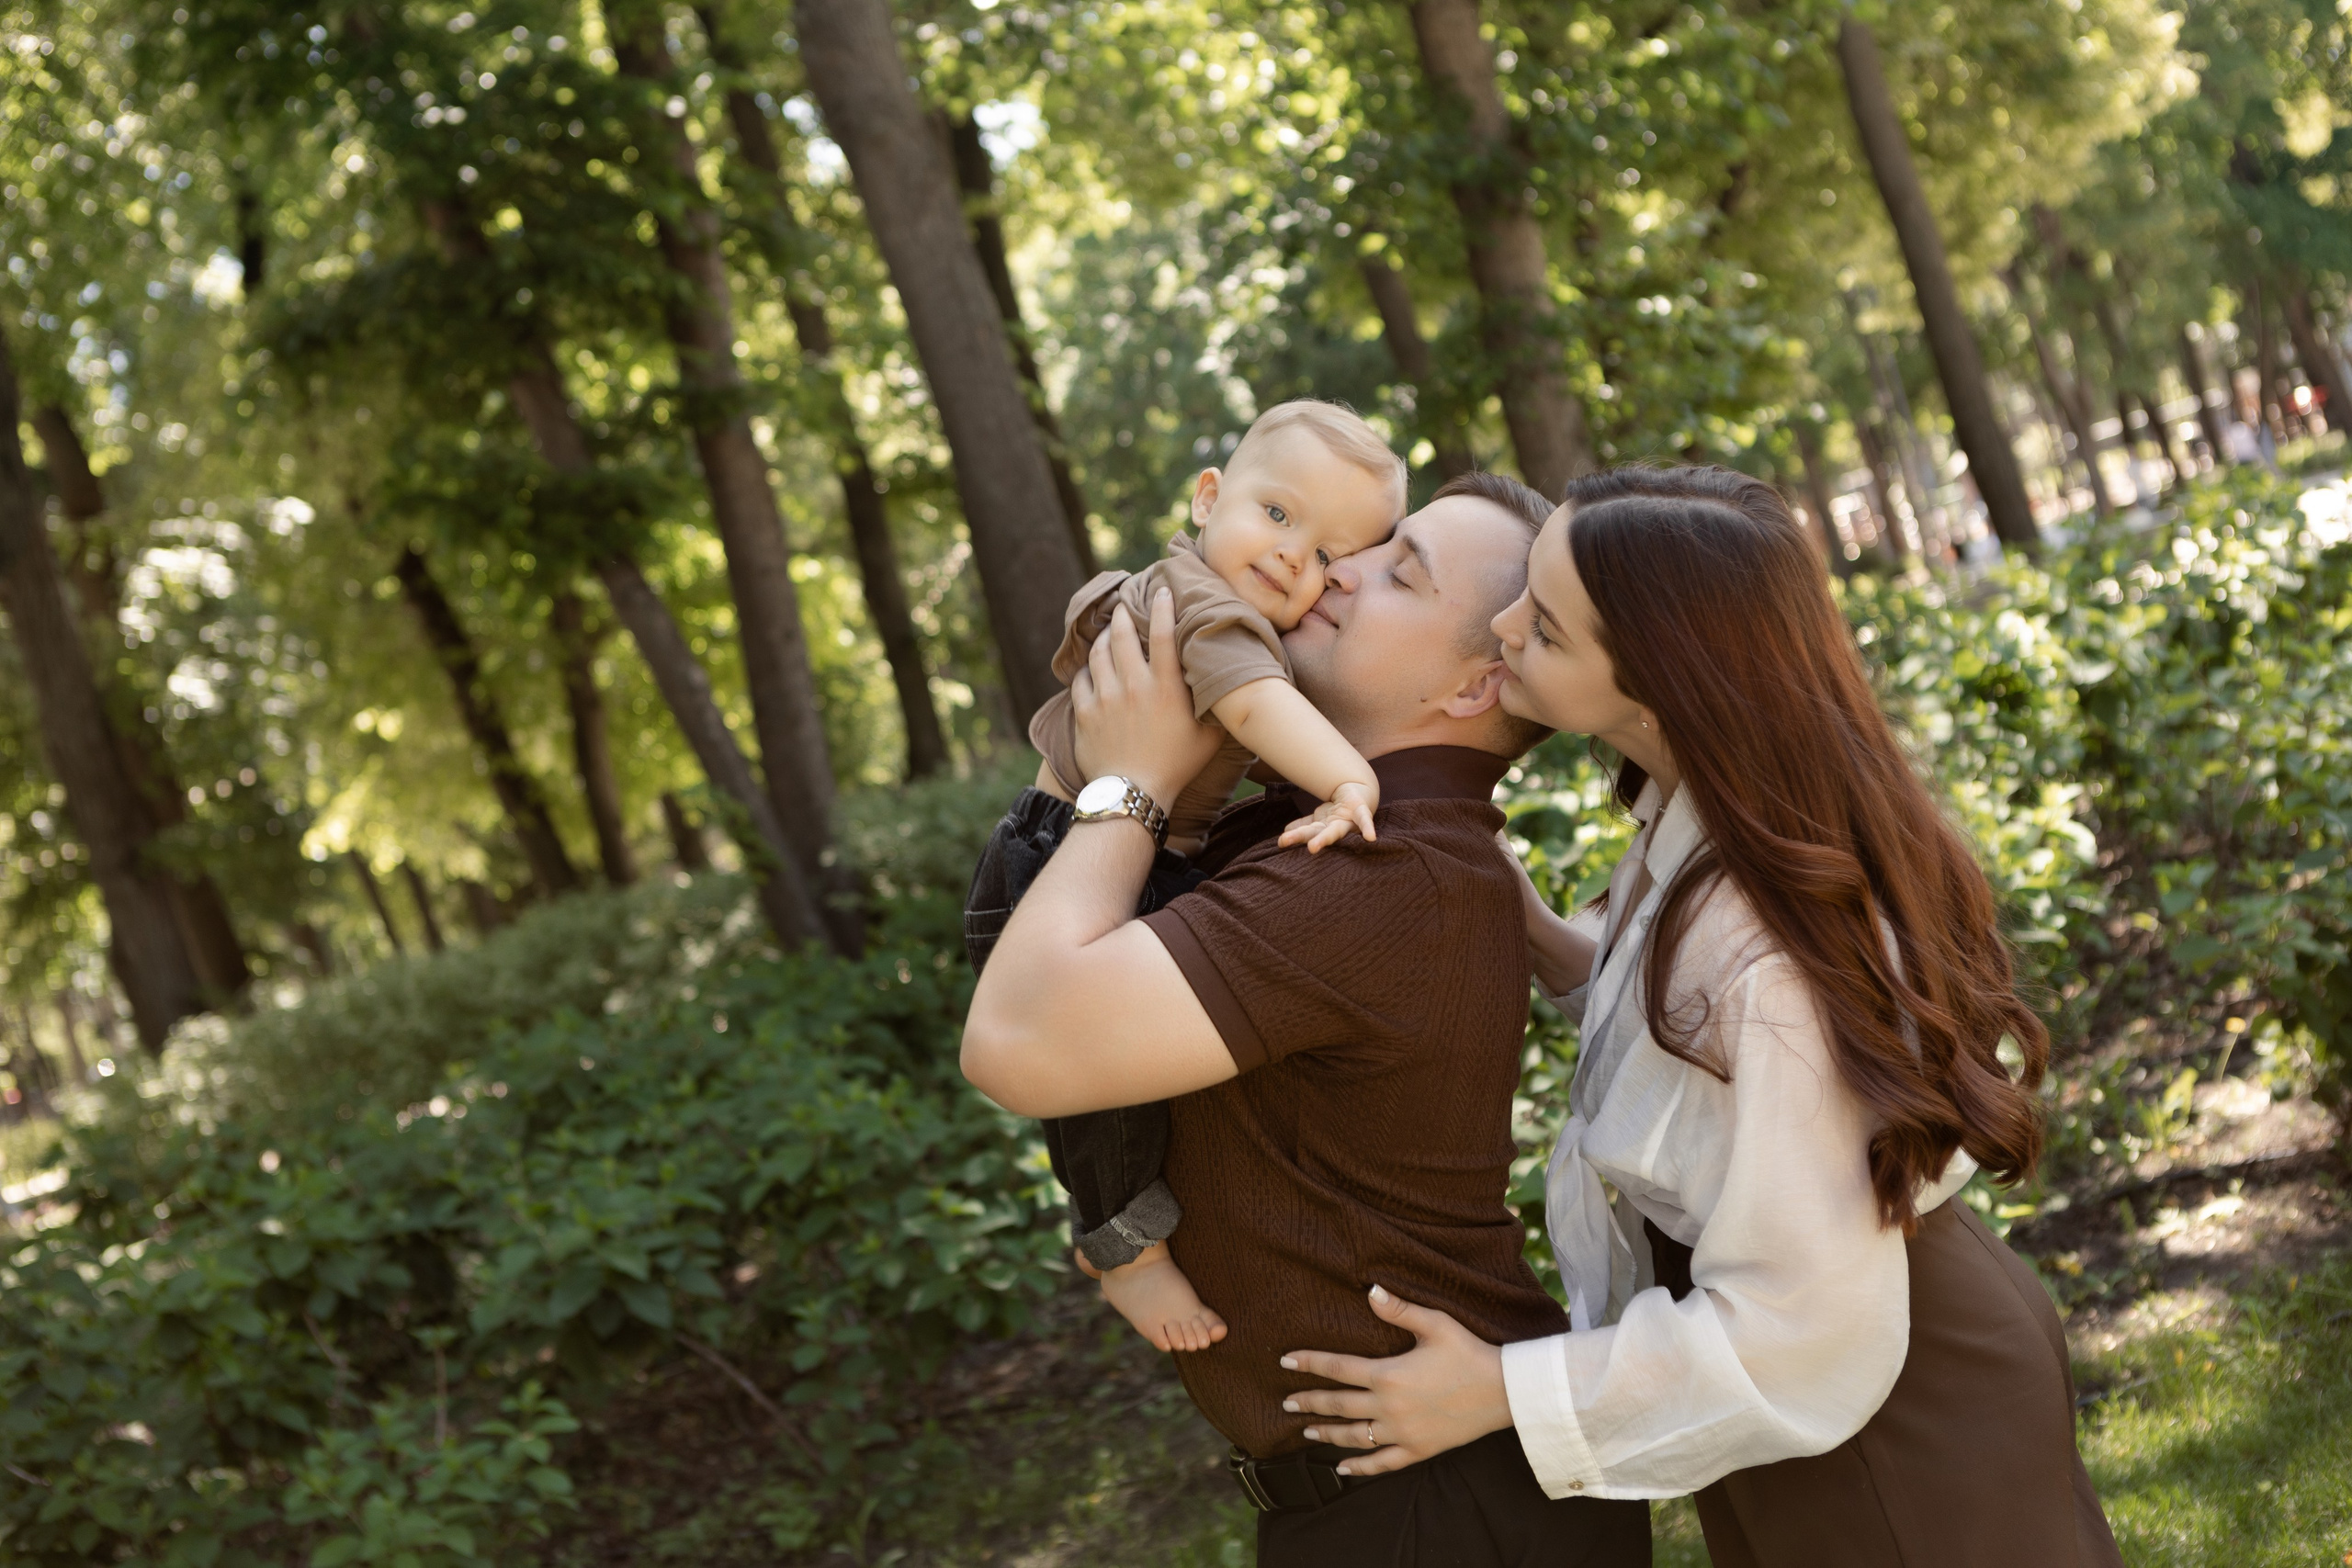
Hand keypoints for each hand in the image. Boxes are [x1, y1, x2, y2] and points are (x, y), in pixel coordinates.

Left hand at [1071, 589, 1222, 811]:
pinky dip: (1087, 670)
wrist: (1134, 795)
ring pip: (1099, 652)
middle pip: (1125, 635)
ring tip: (1110, 632)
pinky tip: (1093, 669)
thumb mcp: (1208, 737)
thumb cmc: (1177, 766)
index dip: (1162, 606)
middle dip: (1125, 614)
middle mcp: (1135, 686)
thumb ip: (1216, 707)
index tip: (1161, 590)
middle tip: (1126, 606)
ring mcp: (1106, 698)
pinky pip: (1081, 679)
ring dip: (1105, 637)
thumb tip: (1231, 687)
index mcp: (1167, 688)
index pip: (1165, 633)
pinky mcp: (1085, 712)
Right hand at [1276, 781, 1378, 853]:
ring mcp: (1349, 822)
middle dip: (1314, 842)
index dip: (1295, 837)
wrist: (1360, 795)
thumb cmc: (1338, 811)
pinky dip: (1367, 828)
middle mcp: (1336, 829)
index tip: (1281, 843)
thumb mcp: (1318, 818)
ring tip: (1313, 848)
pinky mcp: (1362, 811)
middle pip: (1321, 834)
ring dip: (1325, 839)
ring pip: (1335, 831)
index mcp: (1324, 830)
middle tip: (1306, 850)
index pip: (1307, 833)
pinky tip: (1371, 838)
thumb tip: (1286, 831)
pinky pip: (1364, 820)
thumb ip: (1304, 825)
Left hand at [1278, 1284, 1512, 1477]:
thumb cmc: (1469, 1352)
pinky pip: (1382, 1463)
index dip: (1309, 1363)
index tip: (1285, 1361)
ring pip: (1354, 1437)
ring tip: (1307, 1432)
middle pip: (1338, 1405)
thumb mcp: (1435, 1323)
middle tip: (1285, 1404)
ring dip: (1327, 1434)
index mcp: (1388, 1375)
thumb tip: (1370, 1289)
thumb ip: (1399, 1309)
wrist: (1503, 1392)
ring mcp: (1402, 1433)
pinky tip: (1343, 1470)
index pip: (1337, 1368)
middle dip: (1309, 1403)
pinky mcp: (1418, 1450)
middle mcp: (1389, 1408)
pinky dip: (1360, 1468)